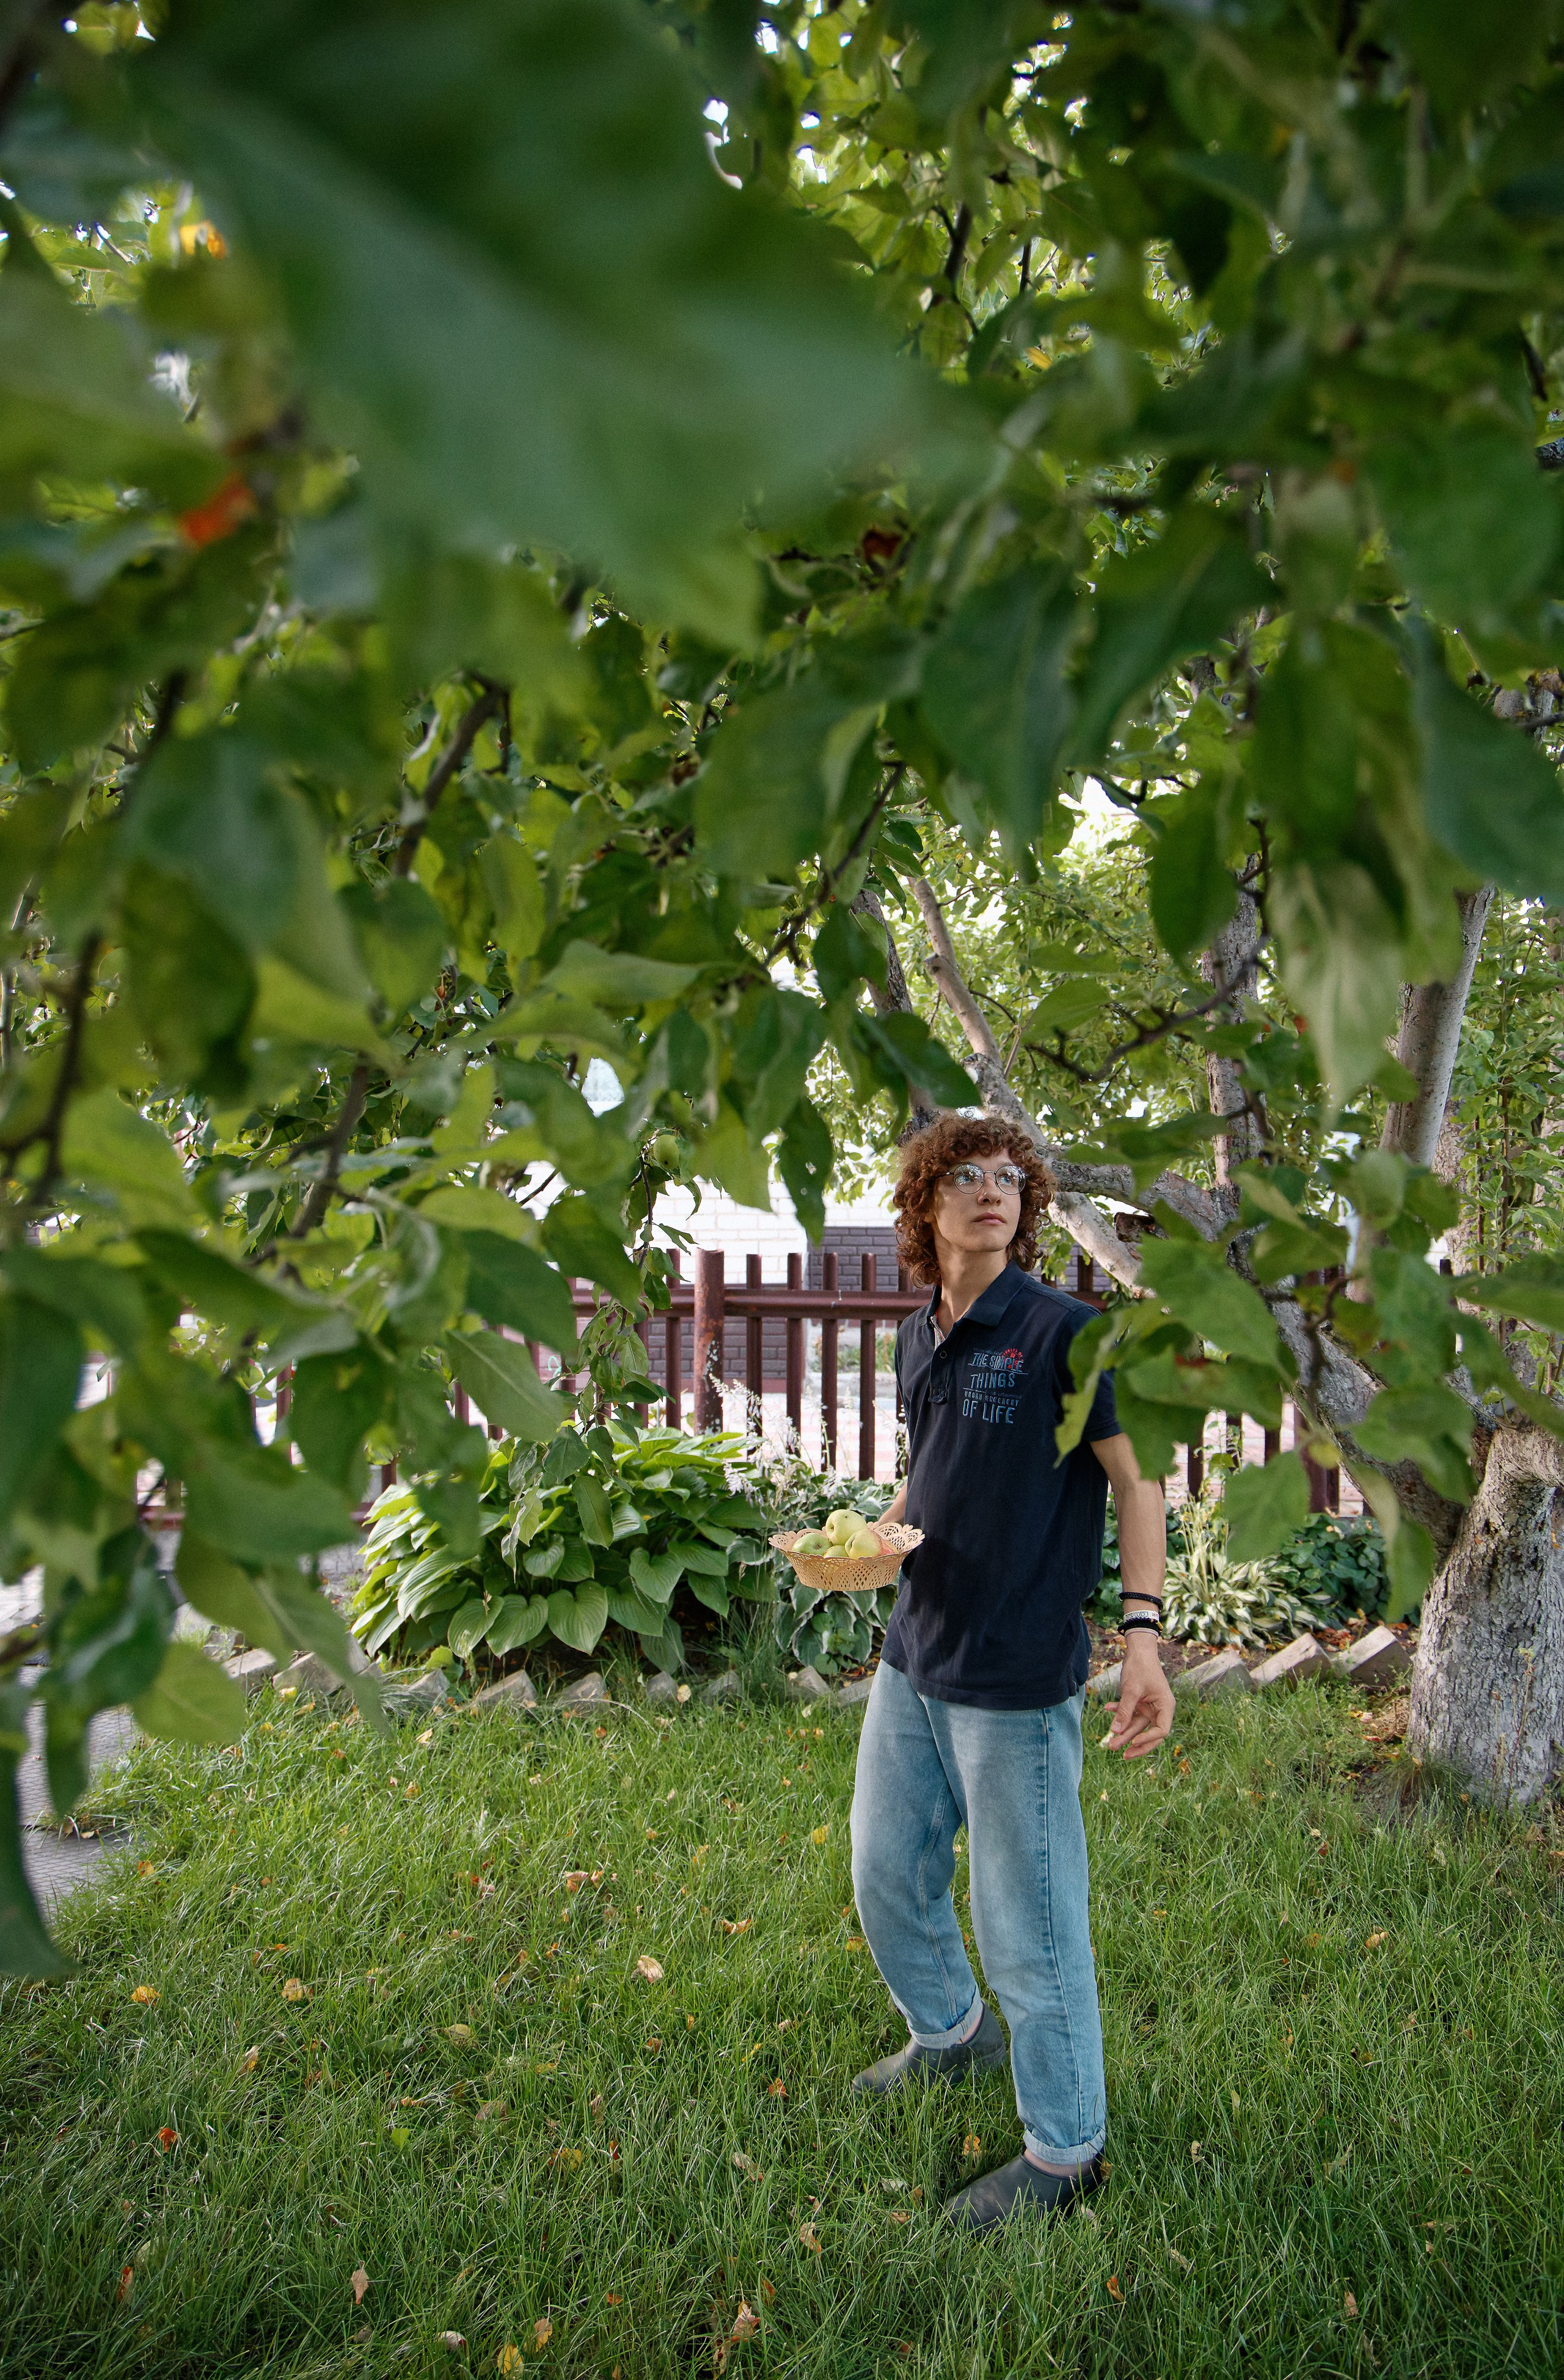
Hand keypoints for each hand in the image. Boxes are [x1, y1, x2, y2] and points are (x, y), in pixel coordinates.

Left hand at [1104, 1637, 1173, 1758]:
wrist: (1138, 1649)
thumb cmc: (1140, 1667)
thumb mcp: (1131, 1690)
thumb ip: (1125, 1711)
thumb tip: (1116, 1731)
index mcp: (1165, 1706)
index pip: (1161, 1731)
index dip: (1148, 1740)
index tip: (1133, 1742)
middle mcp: (1160, 1709)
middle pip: (1150, 1733)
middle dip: (1135, 1744)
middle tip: (1121, 1755)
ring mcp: (1150, 1706)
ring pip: (1137, 1725)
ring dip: (1124, 1732)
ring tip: (1109, 1743)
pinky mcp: (1140, 1702)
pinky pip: (1131, 1713)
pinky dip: (1120, 1713)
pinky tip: (1107, 1709)